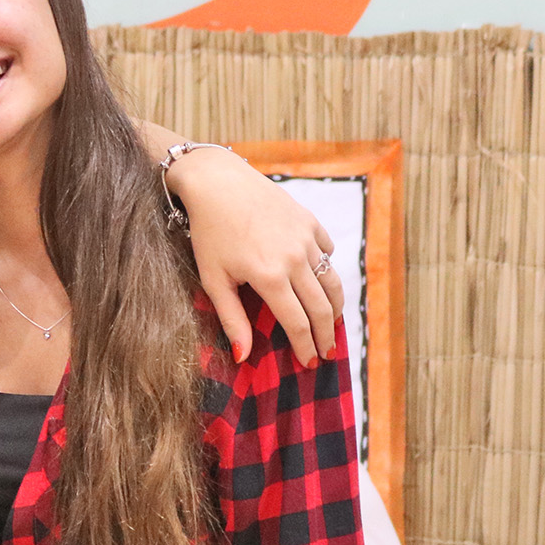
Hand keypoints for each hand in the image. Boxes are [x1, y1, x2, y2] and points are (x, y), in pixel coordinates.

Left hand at [167, 148, 343, 365]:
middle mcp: (295, 258)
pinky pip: (328, 252)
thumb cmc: (209, 232)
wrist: (218, 182)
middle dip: (325, 335)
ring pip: (332, 281)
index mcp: (270, 277)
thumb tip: (243, 356)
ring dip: (335, 307)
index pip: (297, 323)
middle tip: (327, 352)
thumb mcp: (214, 279)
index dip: (305, 347)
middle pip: (321, 308)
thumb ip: (232, 319)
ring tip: (331, 325)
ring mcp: (306, 238)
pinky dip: (327, 270)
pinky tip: (320, 282)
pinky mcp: (310, 221)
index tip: (309, 362)